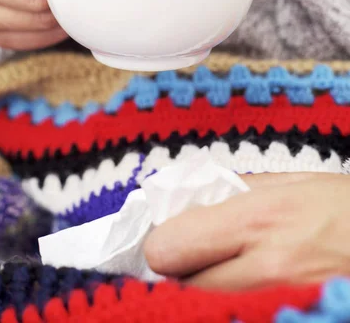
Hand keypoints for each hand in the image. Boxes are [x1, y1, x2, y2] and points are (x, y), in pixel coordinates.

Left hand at [144, 172, 349, 289]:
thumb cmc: (347, 207)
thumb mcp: (297, 182)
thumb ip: (241, 188)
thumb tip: (196, 196)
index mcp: (259, 218)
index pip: (171, 245)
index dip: (161, 238)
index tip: (167, 228)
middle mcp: (263, 264)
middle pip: (180, 279)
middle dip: (176, 260)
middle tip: (188, 243)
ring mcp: (277, 296)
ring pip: (204, 295)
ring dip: (199, 276)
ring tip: (220, 254)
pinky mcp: (288, 311)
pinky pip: (234, 302)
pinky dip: (225, 288)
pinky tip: (240, 270)